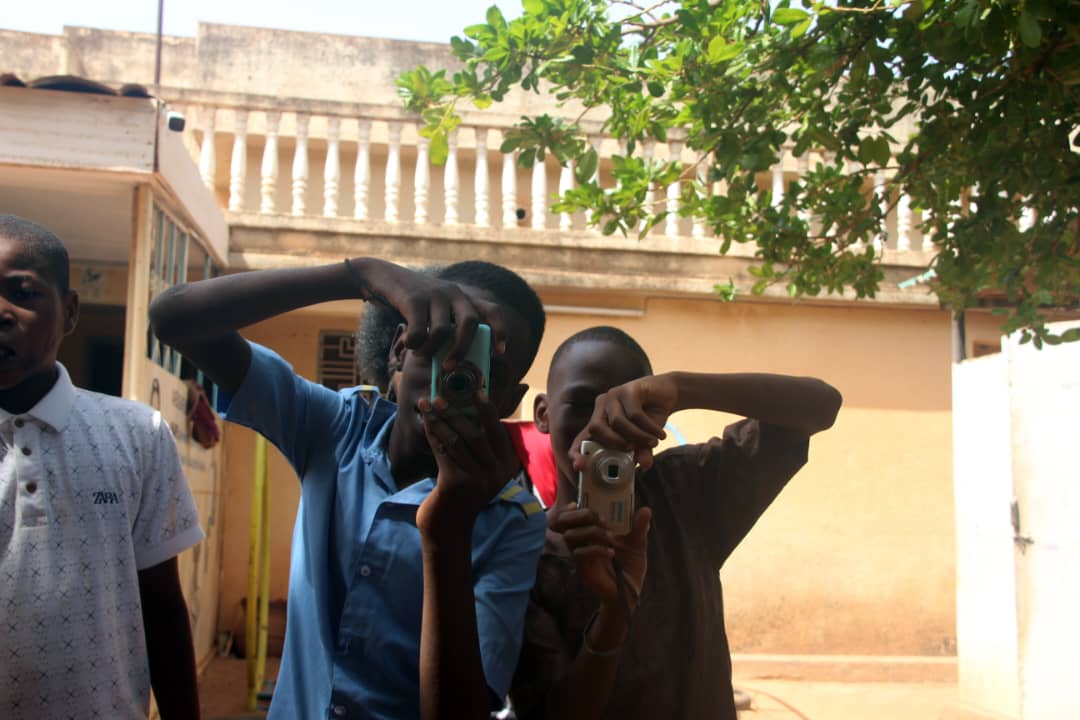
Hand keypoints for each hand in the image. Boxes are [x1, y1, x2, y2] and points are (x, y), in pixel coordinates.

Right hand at [352, 258, 509, 364]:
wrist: (382, 277)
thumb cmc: (413, 305)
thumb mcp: (436, 311)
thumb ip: (449, 328)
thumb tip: (459, 363)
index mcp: (463, 297)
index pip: (492, 311)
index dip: (500, 331)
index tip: (501, 352)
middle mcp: (453, 292)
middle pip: (470, 324)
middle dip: (463, 349)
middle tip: (450, 367)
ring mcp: (434, 294)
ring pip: (442, 331)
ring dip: (431, 350)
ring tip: (421, 355)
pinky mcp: (414, 298)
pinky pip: (419, 331)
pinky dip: (414, 344)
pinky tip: (408, 345)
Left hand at [416, 393, 520, 536]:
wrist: (449, 526)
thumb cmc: (461, 490)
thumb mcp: (478, 468)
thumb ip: (478, 445)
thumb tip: (465, 408)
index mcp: (506, 466)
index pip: (498, 432)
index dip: (488, 410)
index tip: (477, 391)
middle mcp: (496, 473)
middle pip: (476, 434)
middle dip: (456, 412)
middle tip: (440, 397)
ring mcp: (478, 480)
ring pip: (456, 441)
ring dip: (439, 420)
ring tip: (427, 405)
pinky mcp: (457, 484)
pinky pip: (443, 451)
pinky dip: (433, 434)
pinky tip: (425, 422)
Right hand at [549, 503, 650, 613]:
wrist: (630, 591)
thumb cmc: (629, 565)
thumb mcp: (637, 543)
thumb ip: (639, 526)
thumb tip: (646, 509)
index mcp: (590, 530)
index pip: (571, 514)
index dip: (573, 507)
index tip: (589, 503)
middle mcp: (581, 541)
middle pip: (563, 521)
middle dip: (582, 515)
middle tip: (603, 520)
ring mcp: (579, 555)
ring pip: (570, 536)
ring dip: (591, 532)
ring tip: (611, 538)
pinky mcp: (582, 568)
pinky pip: (579, 554)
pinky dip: (595, 550)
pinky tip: (611, 552)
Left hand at [570, 374, 677, 469]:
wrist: (668, 394)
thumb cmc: (650, 417)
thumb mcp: (643, 439)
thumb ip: (640, 451)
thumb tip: (645, 465)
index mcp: (600, 420)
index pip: (582, 437)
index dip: (577, 452)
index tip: (579, 467)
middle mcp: (602, 407)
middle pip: (595, 427)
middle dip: (612, 442)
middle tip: (631, 449)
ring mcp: (614, 396)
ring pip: (617, 422)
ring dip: (637, 436)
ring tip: (653, 442)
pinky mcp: (629, 389)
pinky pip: (635, 414)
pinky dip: (649, 427)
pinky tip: (660, 434)